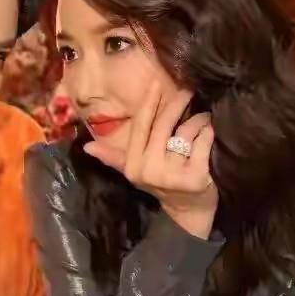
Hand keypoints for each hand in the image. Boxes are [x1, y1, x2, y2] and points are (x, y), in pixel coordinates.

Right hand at [84, 82, 216, 235]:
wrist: (188, 213)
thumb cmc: (160, 186)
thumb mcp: (134, 171)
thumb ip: (113, 156)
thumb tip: (86, 146)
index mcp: (133, 164)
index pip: (141, 126)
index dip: (149, 103)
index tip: (156, 83)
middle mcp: (150, 169)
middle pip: (164, 125)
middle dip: (177, 103)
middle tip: (188, 90)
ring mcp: (173, 174)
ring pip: (186, 132)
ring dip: (197, 120)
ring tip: (201, 119)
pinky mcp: (197, 177)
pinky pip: (203, 142)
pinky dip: (208, 133)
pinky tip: (208, 133)